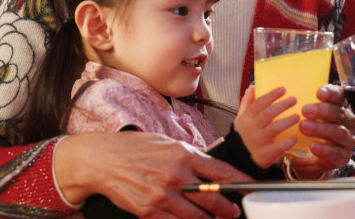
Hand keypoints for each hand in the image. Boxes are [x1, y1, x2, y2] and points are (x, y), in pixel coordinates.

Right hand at [54, 131, 252, 217]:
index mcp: (184, 154)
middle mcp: (176, 175)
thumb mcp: (169, 144)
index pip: (221, 172)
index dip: (240, 183)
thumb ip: (191, 158)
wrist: (102, 160)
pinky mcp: (149, 212)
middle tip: (236, 211)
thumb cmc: (136, 148)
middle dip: (229, 209)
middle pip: (213, 199)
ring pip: (197, 217)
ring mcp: (162, 196)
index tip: (252, 188)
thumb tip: (213, 172)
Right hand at [234, 85, 298, 167]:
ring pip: (274, 128)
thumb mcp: (240, 118)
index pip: (259, 103)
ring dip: (287, 121)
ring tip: (297, 117)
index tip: (283, 89)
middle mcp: (251, 129)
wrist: (236, 161)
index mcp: (246, 118)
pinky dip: (287, 142)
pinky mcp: (264, 155)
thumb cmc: (242, 137)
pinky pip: (277, 147)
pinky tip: (295, 138)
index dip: (271, 95)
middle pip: (268, 114)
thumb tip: (252, 87)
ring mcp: (258, 142)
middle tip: (294, 100)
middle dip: (282, 105)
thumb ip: (247, 103)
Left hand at [287, 84, 354, 178]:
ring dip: (321, 129)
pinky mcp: (343, 157)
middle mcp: (348, 122)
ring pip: (339, 132)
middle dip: (323, 111)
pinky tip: (313, 146)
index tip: (319, 93)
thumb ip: (305, 105)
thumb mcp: (310, 117)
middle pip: (340, 113)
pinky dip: (324, 149)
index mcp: (341, 107)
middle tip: (305, 110)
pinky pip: (336, 153)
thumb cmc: (314, 130)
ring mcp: (347, 140)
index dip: (331, 93)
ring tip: (304, 127)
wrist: (318, 157)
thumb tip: (284, 92)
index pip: (340, 96)